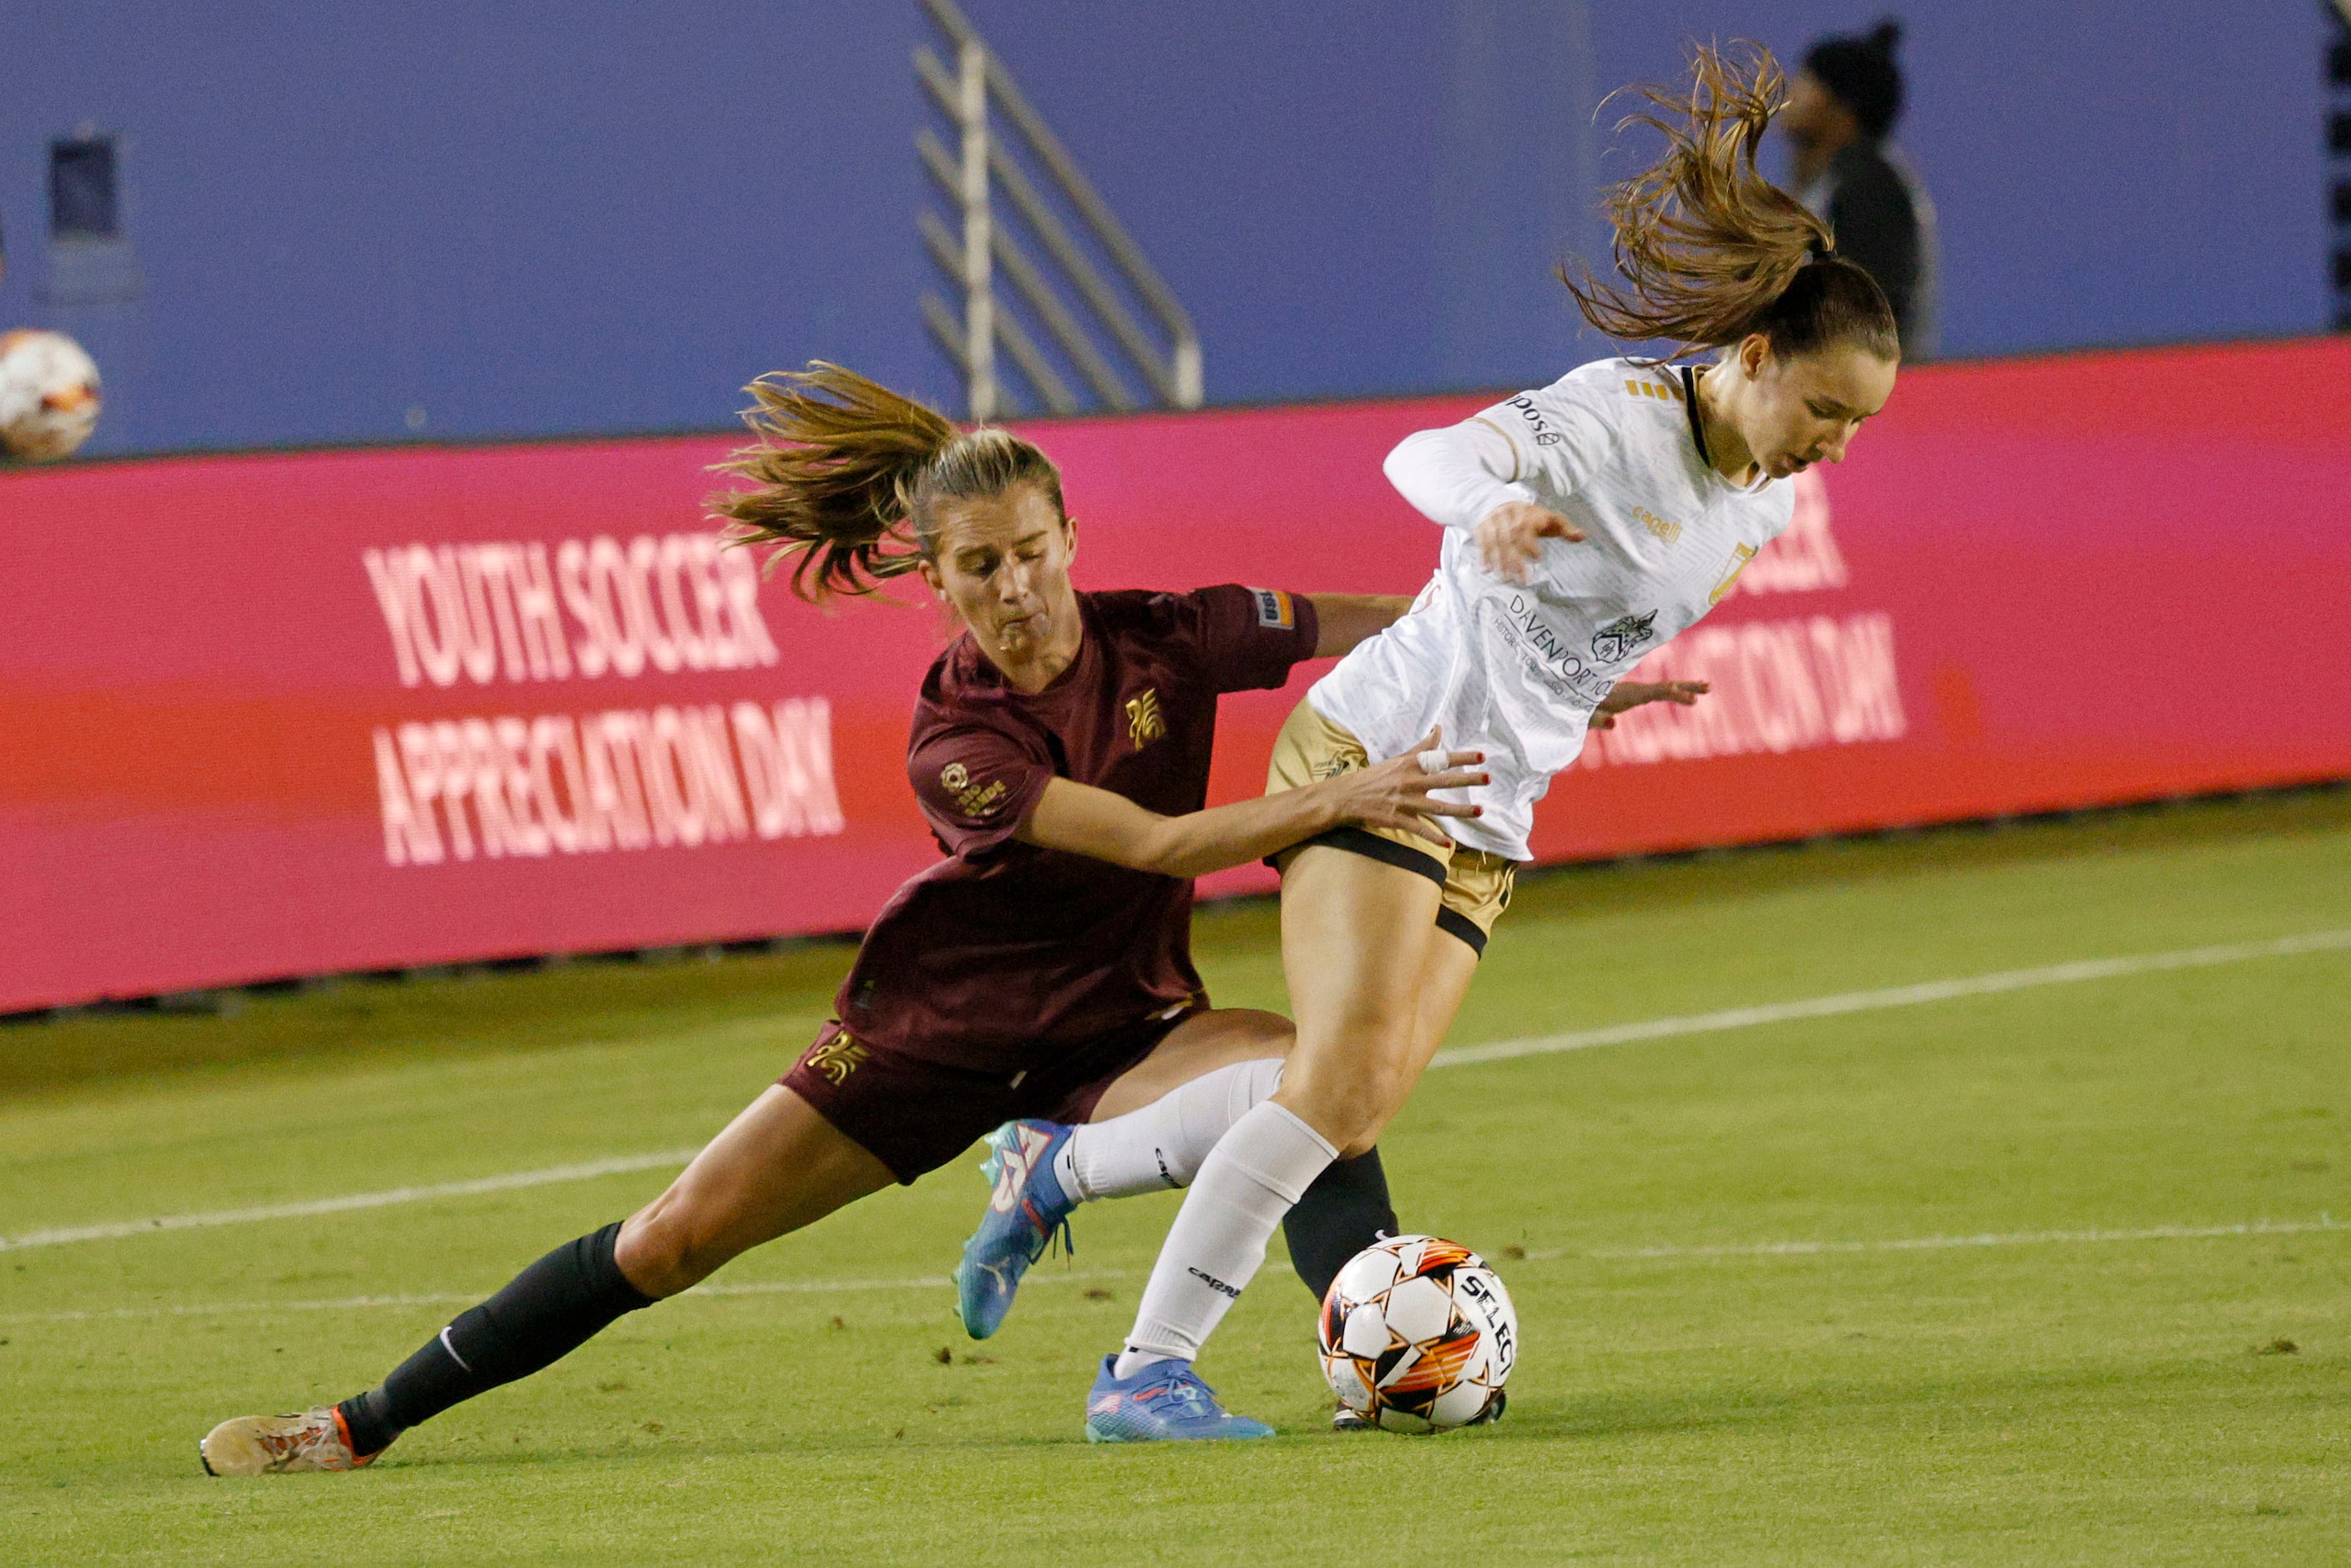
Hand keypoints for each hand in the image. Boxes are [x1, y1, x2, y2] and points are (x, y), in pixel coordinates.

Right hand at [1327, 726, 1488, 848]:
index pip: (1441, 758)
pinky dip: (1434, 837)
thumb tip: (1439, 728)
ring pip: (1438, 807)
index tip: (1482, 756)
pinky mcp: (1397, 819)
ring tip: (1480, 811)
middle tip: (1488, 778)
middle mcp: (1410, 782)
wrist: (1347, 797)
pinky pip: (1420, 829)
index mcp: (1411, 765)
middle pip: (1444, 780)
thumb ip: (1422, 746)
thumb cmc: (1375, 777)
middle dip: (1468, 779)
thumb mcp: (1399, 759)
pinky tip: (1448, 843)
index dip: (1462, 757)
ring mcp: (1405, 802)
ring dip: (1460, 810)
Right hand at [1474, 501, 1583, 582]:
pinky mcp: (1482, 526)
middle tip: (1521, 579)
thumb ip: (1566, 528)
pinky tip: (1487, 570)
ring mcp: (1493, 520)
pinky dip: (1483, 556)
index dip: (1531, 544)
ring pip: (1495, 542)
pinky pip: (1482, 541)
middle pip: (1510, 538)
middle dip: (1515, 559)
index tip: (1538, 559)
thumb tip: (1582, 536)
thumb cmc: (1532, 517)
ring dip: (1500, 561)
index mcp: (1527, 512)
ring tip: (1506, 579)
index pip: (1526, 528)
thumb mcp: (1550, 519)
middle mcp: (1508, 514)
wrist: (1502, 502)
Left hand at [1588, 679, 1708, 728]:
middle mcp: (1634, 690)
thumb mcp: (1585, 716)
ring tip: (1708, 687)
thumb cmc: (1578, 708)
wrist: (1572, 696)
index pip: (1651, 692)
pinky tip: (1687, 694)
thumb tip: (1614, 724)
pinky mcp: (1635, 695)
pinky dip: (1675, 691)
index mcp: (1625, 694)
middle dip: (1685, 687)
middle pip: (1664, 686)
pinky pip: (1659, 692)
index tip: (1680, 691)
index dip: (1667, 692)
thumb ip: (1598, 720)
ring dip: (1686, 687)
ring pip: (1665, 688)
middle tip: (1707, 687)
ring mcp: (1636, 691)